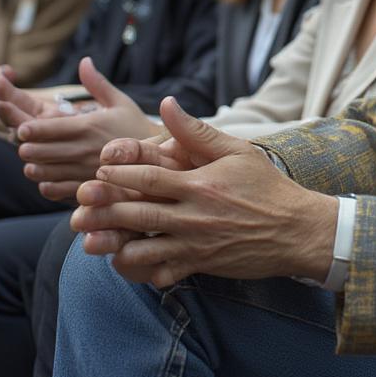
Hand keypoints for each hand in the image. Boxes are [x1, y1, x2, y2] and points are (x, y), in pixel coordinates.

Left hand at [0, 57, 155, 200]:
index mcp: (88, 126)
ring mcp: (82, 172)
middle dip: (26, 146)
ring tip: (34, 159)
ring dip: (33, 165)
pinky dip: (45, 184)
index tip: (23, 128)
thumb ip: (97, 84)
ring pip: (41, 172)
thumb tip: (84, 61)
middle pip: (36, 151)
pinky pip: (52, 190)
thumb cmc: (135, 128)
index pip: (47, 128)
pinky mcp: (85, 188)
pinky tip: (50, 176)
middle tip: (26, 142)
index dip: (29, 129)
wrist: (158, 159)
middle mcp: (82, 150)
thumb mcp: (120, 102)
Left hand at [71, 95, 338, 286]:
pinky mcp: (202, 265)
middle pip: (139, 214)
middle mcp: (195, 216)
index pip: (150, 178)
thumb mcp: (237, 150)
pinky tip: (126, 265)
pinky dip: (142, 272)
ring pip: (144, 250)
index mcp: (200, 184)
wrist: (296, 229)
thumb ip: (196, 131)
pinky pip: (163, 274)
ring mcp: (197, 244)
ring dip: (115, 246)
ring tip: (92, 241)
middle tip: (78, 206)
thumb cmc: (267, 186)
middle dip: (106, 210)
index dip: (120, 175)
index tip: (98, 170)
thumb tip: (167, 103)